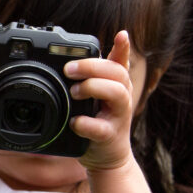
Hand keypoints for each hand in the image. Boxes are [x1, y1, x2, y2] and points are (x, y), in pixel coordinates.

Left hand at [67, 30, 145, 172]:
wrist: (108, 157)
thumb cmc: (99, 121)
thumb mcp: (96, 97)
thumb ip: (92, 77)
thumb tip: (78, 54)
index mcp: (117, 84)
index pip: (121, 61)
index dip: (123, 48)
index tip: (121, 35)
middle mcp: (122, 96)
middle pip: (118, 73)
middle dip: (93, 67)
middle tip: (69, 69)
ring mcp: (119, 116)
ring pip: (117, 94)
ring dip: (94, 88)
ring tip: (74, 92)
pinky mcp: (110, 137)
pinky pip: (101, 128)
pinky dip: (87, 123)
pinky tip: (75, 121)